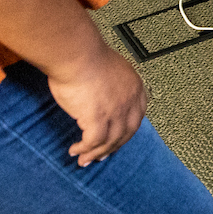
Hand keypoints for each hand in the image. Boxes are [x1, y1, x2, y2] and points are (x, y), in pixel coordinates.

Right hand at [45, 45, 147, 164]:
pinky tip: (75, 151)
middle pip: (126, 132)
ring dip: (96, 153)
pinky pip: (93, 142)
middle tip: (102, 155)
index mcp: (134, 86)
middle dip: (114, 146)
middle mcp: (129, 101)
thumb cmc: (85, 56)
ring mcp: (116, 111)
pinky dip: (84, 149)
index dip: (127, 130)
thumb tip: (99, 94)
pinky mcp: (98, 119)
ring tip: (84, 160)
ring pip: (110, 141)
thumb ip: (110, 84)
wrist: (76, 53)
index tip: (118, 138)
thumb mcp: (108, 69)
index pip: (137, 115)